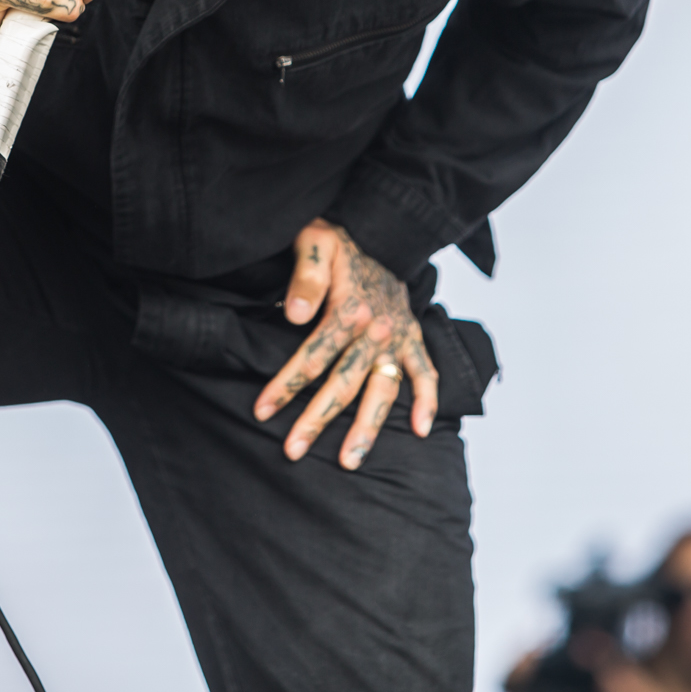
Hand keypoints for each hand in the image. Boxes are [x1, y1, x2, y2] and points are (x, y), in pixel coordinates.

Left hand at [254, 219, 438, 469]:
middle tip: (293, 451)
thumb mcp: (315, 242)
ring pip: (382, 391)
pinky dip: (428, 401)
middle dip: (316, 419)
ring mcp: (397, 337)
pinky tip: (423, 431)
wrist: (379, 230)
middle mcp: (375, 330)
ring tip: (350, 462)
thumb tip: (295, 316)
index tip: (262, 411)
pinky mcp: (412, 337)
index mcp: (348, 309)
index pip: (313, 356)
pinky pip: (426, 373)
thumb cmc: (338, 239)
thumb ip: (305, 278)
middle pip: (343, 384)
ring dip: (366, 428)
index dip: (285, 385)